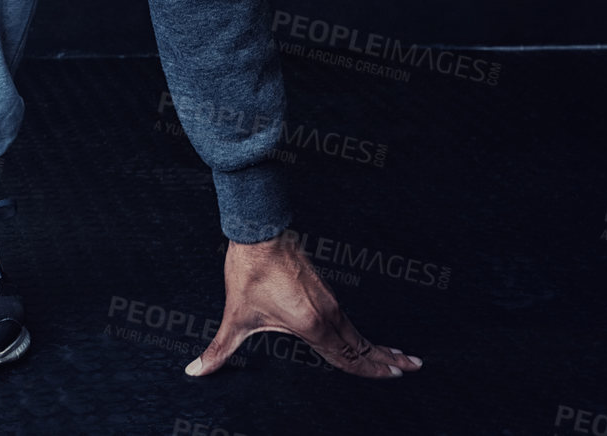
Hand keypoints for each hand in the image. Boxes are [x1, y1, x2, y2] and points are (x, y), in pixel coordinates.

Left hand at [185, 231, 422, 378]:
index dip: (371, 370)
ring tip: (397, 358)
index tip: (395, 375)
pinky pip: (348, 319)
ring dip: (377, 346)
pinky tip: (363, 337)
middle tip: (411, 369)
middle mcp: (327, 314)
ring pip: (357, 332)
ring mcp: (328, 300)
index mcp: (312, 324)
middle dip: (386, 361)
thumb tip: (195, 371)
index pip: (348, 357)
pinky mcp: (323, 289)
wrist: (259, 230)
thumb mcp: (235, 316)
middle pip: (361, 346)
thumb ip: (218, 350)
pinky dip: (362, 332)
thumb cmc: (248, 271)